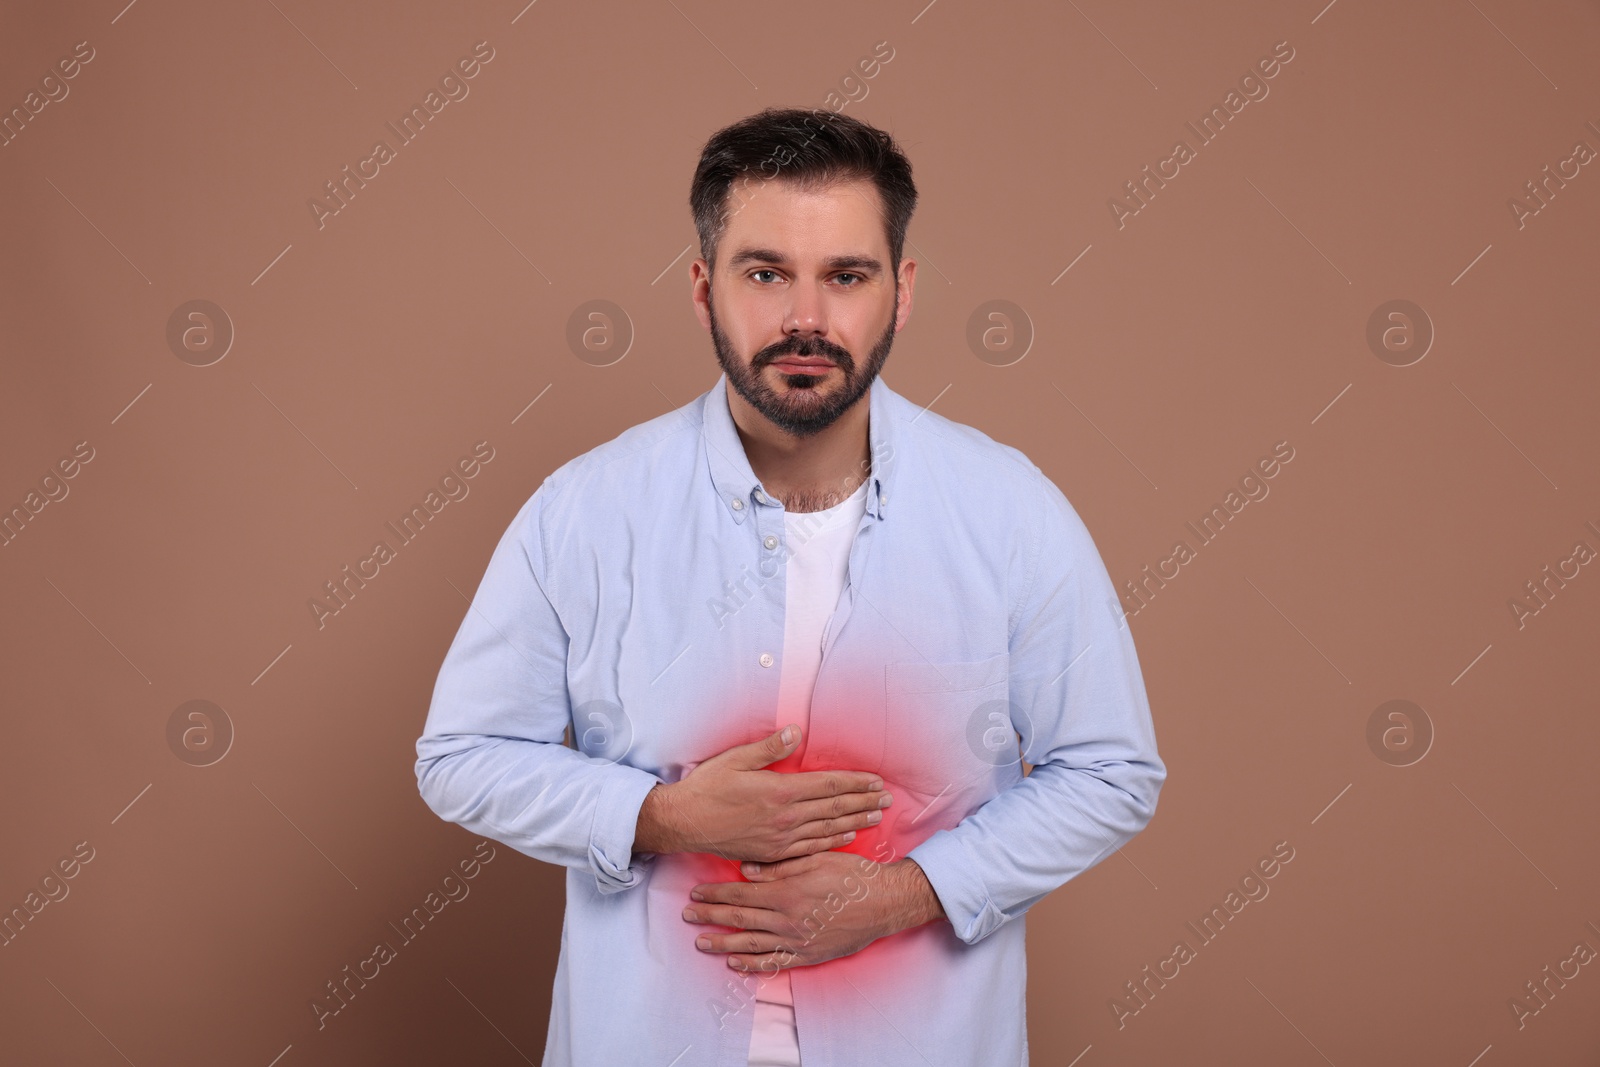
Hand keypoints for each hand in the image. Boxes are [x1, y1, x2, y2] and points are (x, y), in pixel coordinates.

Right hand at [632, 725, 892, 862]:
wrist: (684, 823)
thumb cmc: (707, 787)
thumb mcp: (736, 759)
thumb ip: (770, 748)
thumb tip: (797, 731)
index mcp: (780, 790)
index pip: (828, 784)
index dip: (856, 782)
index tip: (876, 781)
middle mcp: (785, 816)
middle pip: (834, 807)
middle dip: (863, 801)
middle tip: (887, 799)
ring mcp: (780, 838)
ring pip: (827, 828)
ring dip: (855, 821)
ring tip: (876, 816)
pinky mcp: (772, 852)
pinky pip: (810, 847)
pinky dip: (832, 840)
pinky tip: (846, 836)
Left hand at [682, 853, 944, 971]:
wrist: (884, 902)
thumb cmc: (853, 874)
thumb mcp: (817, 858)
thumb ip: (780, 864)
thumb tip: (745, 868)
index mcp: (787, 891)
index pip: (741, 893)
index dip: (716, 894)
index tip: (695, 893)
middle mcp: (787, 918)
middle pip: (740, 918)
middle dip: (711, 916)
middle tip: (688, 915)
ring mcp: (797, 940)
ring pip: (751, 943)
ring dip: (723, 943)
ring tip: (702, 941)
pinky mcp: (808, 955)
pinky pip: (774, 962)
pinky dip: (752, 963)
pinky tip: (735, 962)